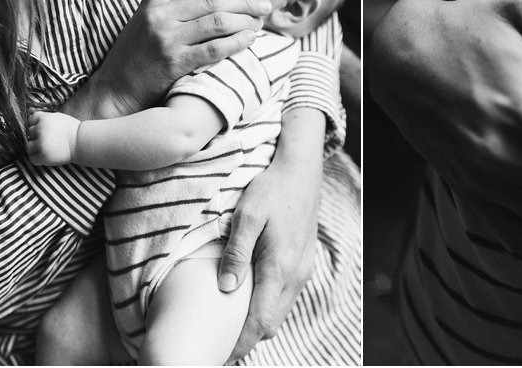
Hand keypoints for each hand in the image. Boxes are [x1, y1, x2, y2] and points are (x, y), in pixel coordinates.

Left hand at [26, 111, 79, 165]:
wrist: (82, 143)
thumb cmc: (72, 130)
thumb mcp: (58, 117)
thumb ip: (45, 117)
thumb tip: (30, 113)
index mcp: (44, 119)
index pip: (30, 120)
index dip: (36, 124)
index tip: (45, 129)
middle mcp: (40, 130)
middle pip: (29, 133)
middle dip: (37, 136)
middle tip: (49, 139)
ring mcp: (41, 144)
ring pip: (28, 146)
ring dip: (35, 148)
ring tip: (47, 148)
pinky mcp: (43, 156)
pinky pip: (32, 158)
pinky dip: (38, 158)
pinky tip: (47, 155)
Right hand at [71, 0, 272, 119]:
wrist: (115, 90)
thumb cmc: (138, 56)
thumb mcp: (150, 20)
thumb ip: (178, 4)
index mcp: (156, 0)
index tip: (246, 1)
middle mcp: (160, 14)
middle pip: (215, 0)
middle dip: (245, 3)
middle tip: (265, 8)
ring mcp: (166, 38)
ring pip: (218, 21)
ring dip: (245, 22)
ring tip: (259, 26)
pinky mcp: (174, 62)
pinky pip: (215, 48)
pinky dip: (237, 43)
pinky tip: (249, 42)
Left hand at [218, 154, 321, 362]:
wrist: (301, 172)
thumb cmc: (271, 189)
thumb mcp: (247, 215)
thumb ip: (236, 252)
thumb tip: (226, 287)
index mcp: (280, 267)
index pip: (261, 322)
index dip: (240, 343)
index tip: (218, 354)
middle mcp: (296, 274)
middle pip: (271, 324)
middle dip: (246, 339)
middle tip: (218, 344)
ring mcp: (302, 270)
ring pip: (279, 312)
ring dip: (257, 322)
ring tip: (229, 325)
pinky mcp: (303, 263)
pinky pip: (284, 297)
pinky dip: (266, 306)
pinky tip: (247, 298)